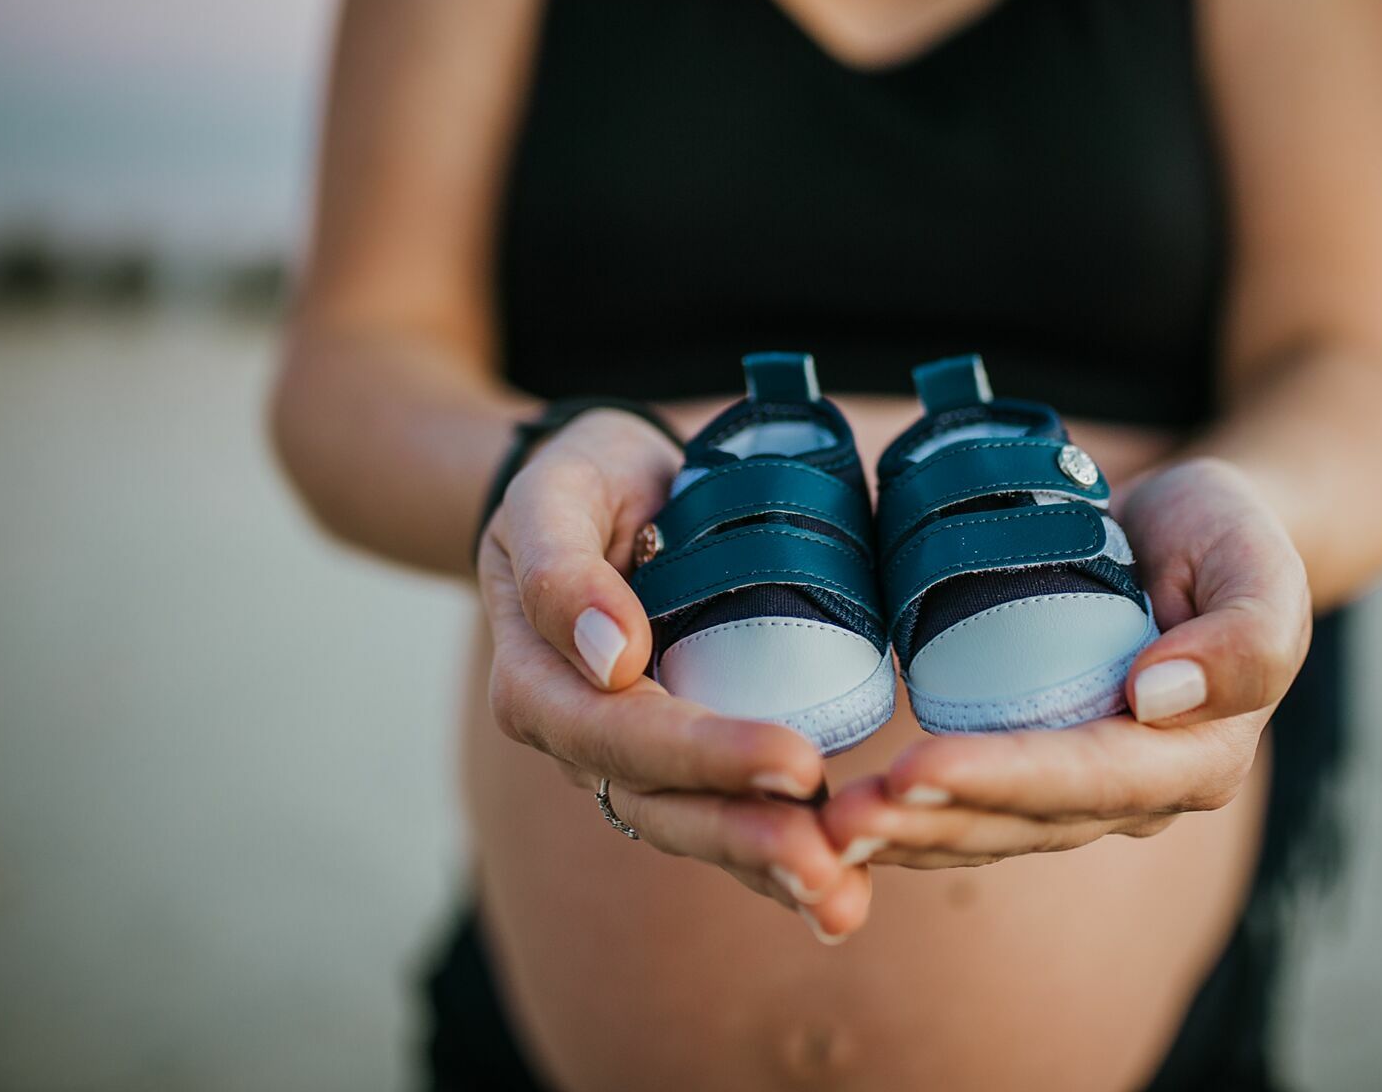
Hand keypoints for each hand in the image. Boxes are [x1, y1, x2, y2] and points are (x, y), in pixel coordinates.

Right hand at [477, 409, 869, 941]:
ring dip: (768, 869)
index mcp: (537, 680)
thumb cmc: (579, 481)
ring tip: (843, 900)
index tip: (796, 762)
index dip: (706, 754)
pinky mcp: (679, 759)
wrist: (602, 488)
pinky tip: (841, 892)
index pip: (622, 732)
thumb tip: (610, 656)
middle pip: (660, 803)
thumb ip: (561, 568)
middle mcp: (579, 735)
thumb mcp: (551, 492)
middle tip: (832, 867)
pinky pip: (723, 815)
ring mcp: (628, 757)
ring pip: (694, 826)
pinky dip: (775, 857)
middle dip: (747, 839)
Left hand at [821, 458, 1310, 868]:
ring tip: (822, 829)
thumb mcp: (1263, 563)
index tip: (914, 770)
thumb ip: (1245, 636)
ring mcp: (1087, 788)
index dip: (1002, 780)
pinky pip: (975, 806)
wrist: (1200, 529)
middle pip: (1026, 820)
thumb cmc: (1235, 535)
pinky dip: (911, 817)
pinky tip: (843, 821)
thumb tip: (1157, 697)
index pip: (1090, 778)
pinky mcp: (1040, 762)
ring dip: (907, 834)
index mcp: (1199, 756)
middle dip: (929, 821)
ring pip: (990, 828)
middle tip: (837, 819)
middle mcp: (1141, 791)